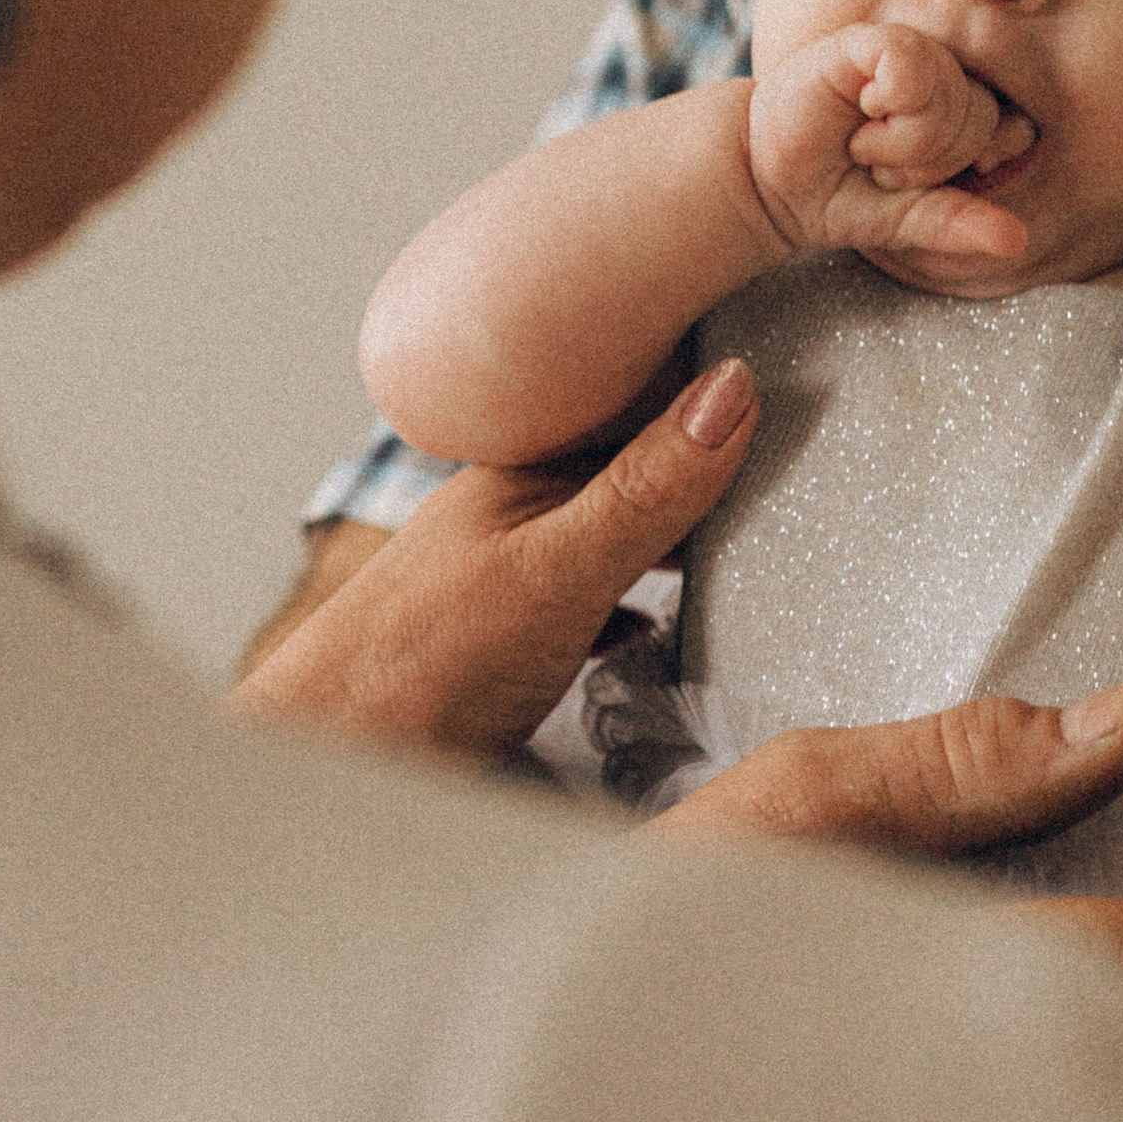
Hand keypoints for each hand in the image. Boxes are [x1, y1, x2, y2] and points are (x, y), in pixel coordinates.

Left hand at [234, 357, 769, 762]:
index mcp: (526, 472)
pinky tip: (655, 623)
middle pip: (627, 467)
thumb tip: (731, 389)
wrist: (332, 762)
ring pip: (610, 533)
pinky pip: (590, 604)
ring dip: (669, 527)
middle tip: (790, 436)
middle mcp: (516, 514)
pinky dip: (635, 603)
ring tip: (741, 518)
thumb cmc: (419, 662)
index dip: (704, 379)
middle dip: (698, 453)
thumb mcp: (558, 569)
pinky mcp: (504, 646)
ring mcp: (507, 577)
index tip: (787, 359)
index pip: (634, 399)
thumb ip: (646, 490)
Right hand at [747, 22, 1029, 277]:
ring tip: (863, 143)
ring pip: (950, 93)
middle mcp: (943, 78)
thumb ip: (958, 223)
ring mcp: (908, 54)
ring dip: (902, 141)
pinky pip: (913, 62)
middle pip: (982, 117)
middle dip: (927, 164)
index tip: (916, 182)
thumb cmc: (836, 195)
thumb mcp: (905, 220)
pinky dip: (889, 100)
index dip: (968, 166)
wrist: (765, 183)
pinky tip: (860, 108)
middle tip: (877, 163)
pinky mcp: (869, 42)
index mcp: (961, 115)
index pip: (1011, 132)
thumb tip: (1017, 242)